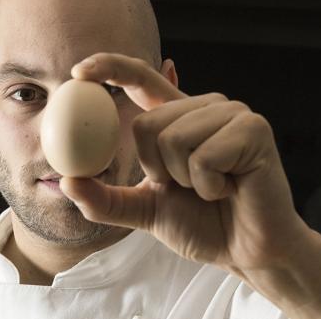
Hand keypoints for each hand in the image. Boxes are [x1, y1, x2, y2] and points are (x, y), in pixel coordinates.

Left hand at [60, 53, 308, 272]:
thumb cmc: (200, 225)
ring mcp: (231, 113)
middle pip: (147, 125)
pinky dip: (209, 186)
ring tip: (212, 187)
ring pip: (174, 138)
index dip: (110, 68)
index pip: (140, 78)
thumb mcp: (143, 210)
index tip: (78, 72)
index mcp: (176, 117)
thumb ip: (104, 199)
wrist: (245, 252)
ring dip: (186, 180)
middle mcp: (202, 106)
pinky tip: (229, 188)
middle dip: (156, 170)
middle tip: (185, 186)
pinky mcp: (254, 129)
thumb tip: (66, 181)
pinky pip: (204, 156)